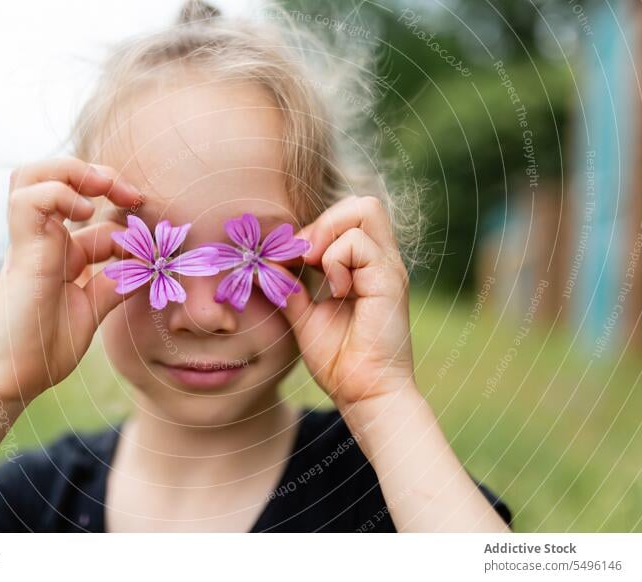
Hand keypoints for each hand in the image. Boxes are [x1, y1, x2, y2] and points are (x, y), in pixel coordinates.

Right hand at [0, 157, 143, 405]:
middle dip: (95, 174)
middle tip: (130, 194)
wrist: (8, 382)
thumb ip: (111, 286)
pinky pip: (28, 200)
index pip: (89, 211)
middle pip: (52, 177)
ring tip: (103, 189)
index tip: (147, 227)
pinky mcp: (21, 253)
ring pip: (32, 176)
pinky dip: (59, 193)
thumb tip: (141, 266)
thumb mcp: (90, 311)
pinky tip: (84, 213)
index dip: (121, 212)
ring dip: (72, 172)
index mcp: (58, 252)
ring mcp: (28, 243)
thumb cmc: (42, 350)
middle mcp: (41, 241)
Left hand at [280, 196, 415, 406]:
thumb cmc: (340, 361)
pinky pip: (359, 243)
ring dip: (329, 234)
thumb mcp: (305, 318)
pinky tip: (336, 290)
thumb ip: (289, 289)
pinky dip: (336, 260)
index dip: (314, 228)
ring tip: (318, 269)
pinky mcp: (390, 279)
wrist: (365, 393)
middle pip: (360, 203)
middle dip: (323, 221)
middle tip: (304, 257)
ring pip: (364, 209)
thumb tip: (264, 263)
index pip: (346, 216)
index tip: (292, 260)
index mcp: (362, 267)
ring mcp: (387, 267)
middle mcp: (378, 262)